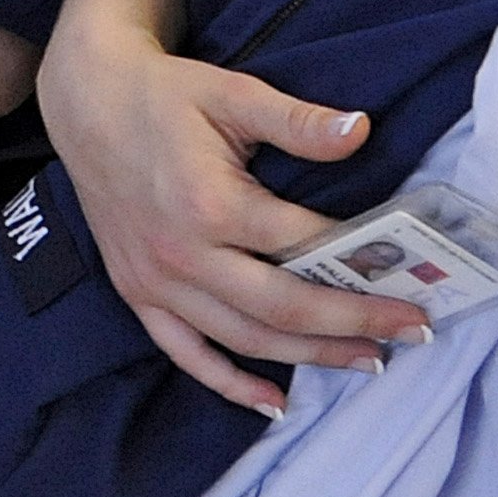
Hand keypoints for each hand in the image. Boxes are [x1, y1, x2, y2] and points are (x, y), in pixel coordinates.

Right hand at [36, 22, 420, 415]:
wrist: (85, 101)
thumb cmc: (164, 94)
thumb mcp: (232, 93)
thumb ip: (297, 120)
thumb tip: (361, 131)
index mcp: (209, 202)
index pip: (303, 247)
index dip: (362, 267)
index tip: (411, 282)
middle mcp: (181, 253)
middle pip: (282, 307)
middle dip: (353, 325)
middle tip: (411, 332)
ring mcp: (155, 280)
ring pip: (243, 337)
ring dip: (310, 357)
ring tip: (368, 360)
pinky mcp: (137, 291)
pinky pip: (185, 352)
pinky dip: (229, 384)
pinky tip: (275, 404)